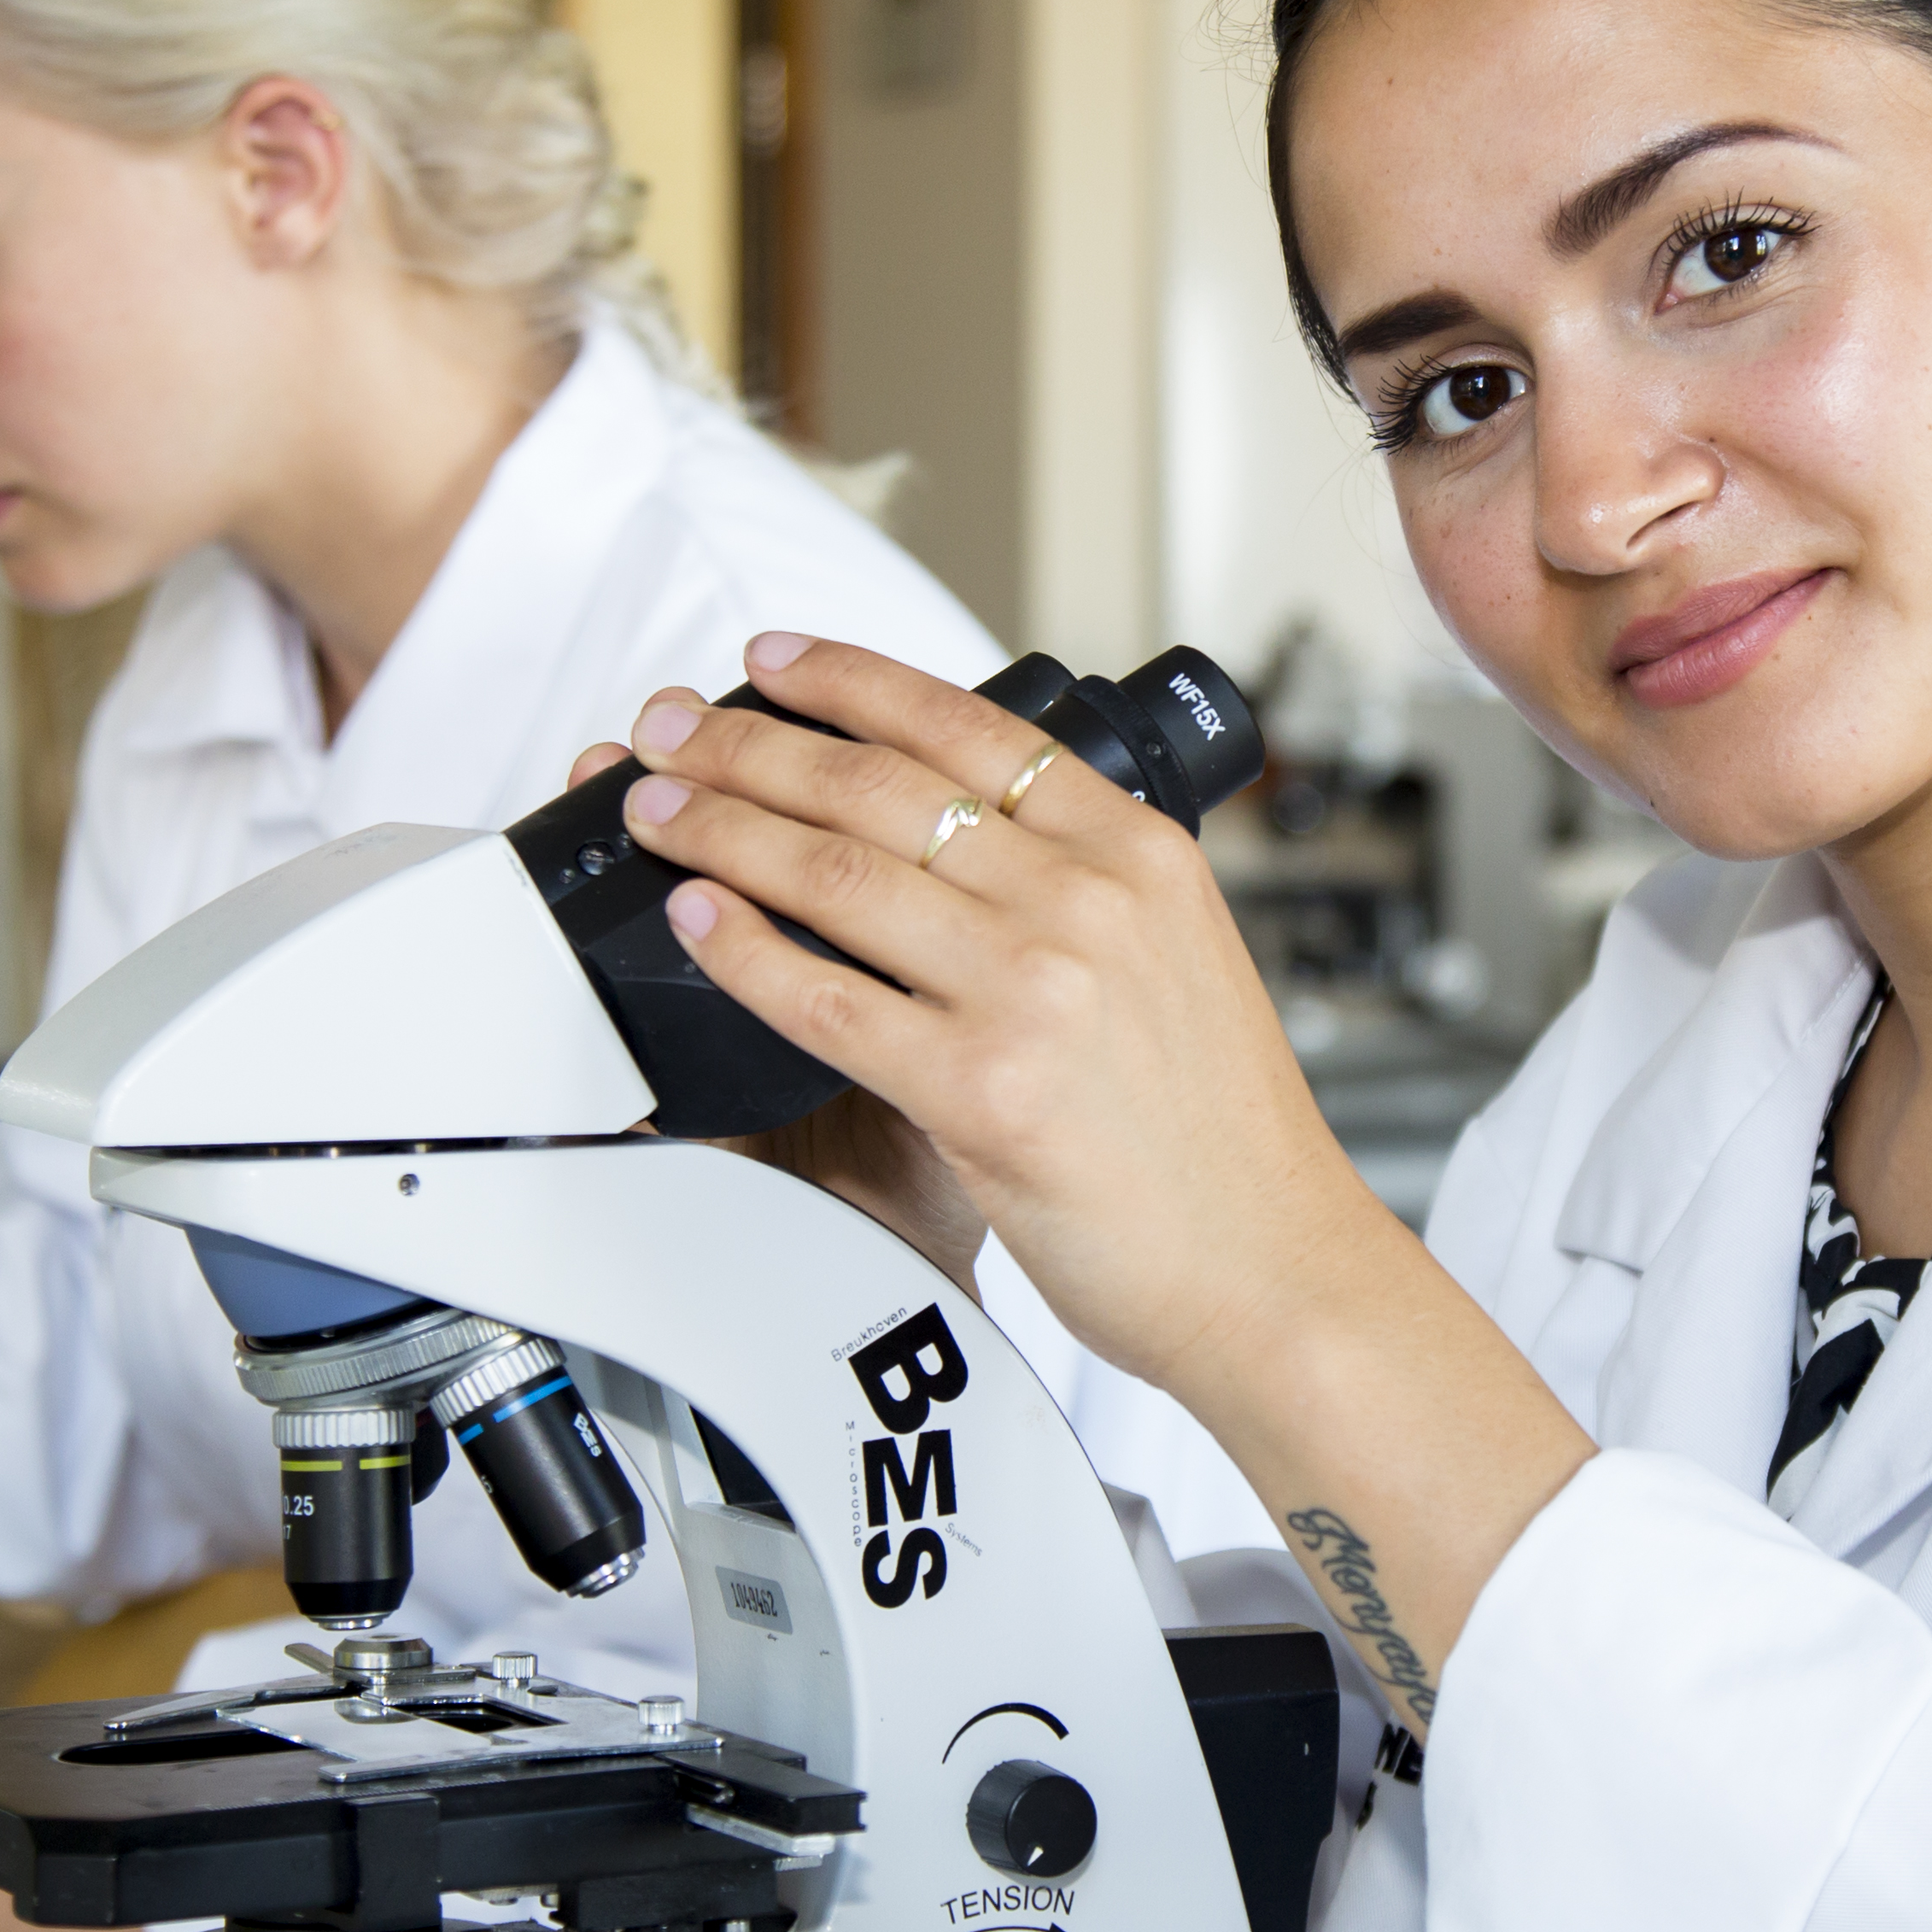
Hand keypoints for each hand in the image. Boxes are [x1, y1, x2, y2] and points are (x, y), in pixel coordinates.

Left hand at [602, 643, 1391, 1389]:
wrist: (1274, 1269)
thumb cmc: (1226, 1141)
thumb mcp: (1180, 959)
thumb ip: (1086, 892)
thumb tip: (965, 846)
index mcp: (1138, 852)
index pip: (967, 726)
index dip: (846, 680)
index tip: (769, 662)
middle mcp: (1087, 900)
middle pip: (879, 787)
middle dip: (749, 747)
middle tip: (671, 729)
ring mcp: (1032, 989)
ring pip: (835, 876)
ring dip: (722, 832)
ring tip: (657, 813)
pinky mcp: (981, 1088)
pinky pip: (826, 999)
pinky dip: (744, 953)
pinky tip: (696, 921)